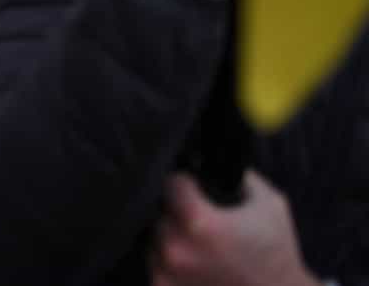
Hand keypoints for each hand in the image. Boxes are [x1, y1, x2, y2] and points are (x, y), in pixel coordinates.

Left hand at [151, 172, 319, 285]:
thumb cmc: (276, 252)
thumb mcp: (268, 203)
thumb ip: (238, 174)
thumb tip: (213, 157)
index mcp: (199, 222)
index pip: (170, 182)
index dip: (184, 181)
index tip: (193, 186)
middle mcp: (175, 248)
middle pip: (158, 210)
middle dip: (176, 209)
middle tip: (199, 218)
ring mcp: (166, 272)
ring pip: (152, 235)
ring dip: (170, 233)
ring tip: (200, 243)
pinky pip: (155, 260)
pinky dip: (168, 258)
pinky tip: (194, 261)